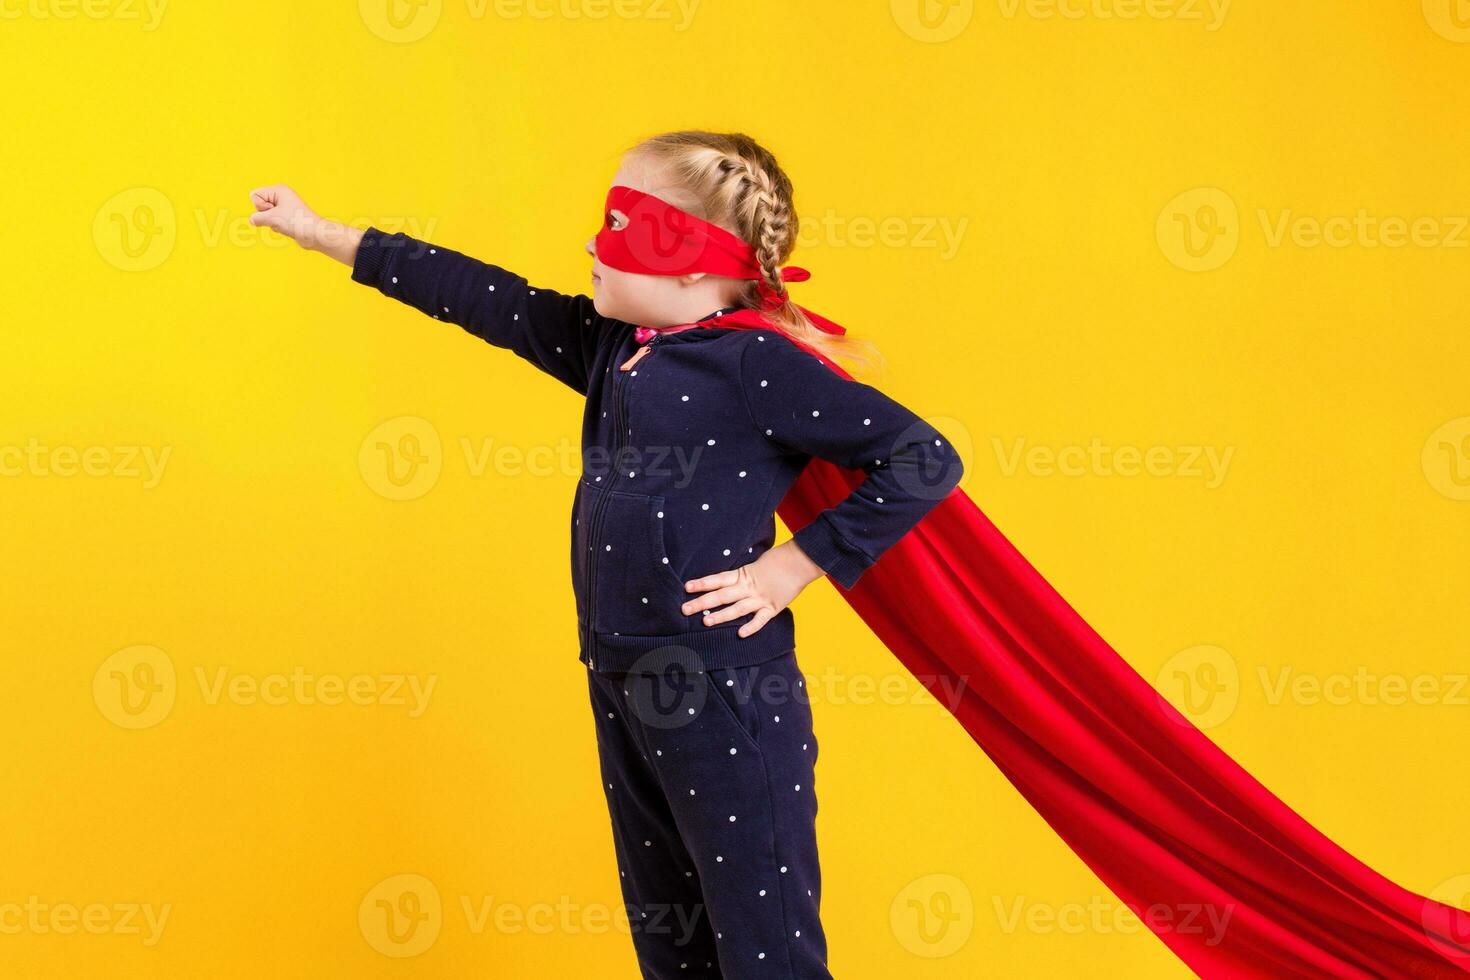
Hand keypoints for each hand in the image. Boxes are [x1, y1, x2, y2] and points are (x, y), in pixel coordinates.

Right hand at [247, 184, 362, 264]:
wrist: (314, 234)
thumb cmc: (297, 223)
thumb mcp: (272, 218)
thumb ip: (257, 218)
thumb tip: (252, 220)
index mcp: (278, 189)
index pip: (255, 195)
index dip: (260, 206)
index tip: (274, 210)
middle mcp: (281, 195)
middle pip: (258, 205)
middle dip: (265, 215)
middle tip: (280, 217)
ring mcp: (283, 205)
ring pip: (264, 215)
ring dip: (271, 222)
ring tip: (285, 223)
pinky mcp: (286, 216)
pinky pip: (271, 221)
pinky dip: (276, 226)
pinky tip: (286, 228)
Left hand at [681, 540, 826, 637]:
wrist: (800, 561)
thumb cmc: (779, 559)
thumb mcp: (756, 563)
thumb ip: (743, 575)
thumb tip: (730, 581)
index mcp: (743, 574)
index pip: (717, 579)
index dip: (702, 583)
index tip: (686, 587)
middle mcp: (748, 587)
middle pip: (721, 596)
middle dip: (702, 603)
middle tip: (684, 609)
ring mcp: (760, 598)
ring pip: (737, 609)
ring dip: (721, 616)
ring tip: (705, 622)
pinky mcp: (773, 607)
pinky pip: (760, 619)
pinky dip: (751, 627)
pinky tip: (740, 634)